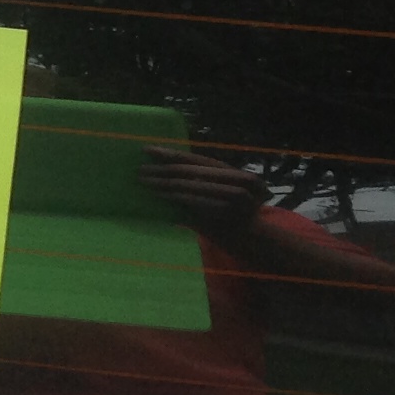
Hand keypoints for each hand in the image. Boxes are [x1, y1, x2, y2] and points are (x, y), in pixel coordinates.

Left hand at [137, 145, 270, 240]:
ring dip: (168, 184)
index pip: (201, 160)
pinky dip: (178, 198)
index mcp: (240, 174)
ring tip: (147, 182)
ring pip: (195, 185)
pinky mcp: (231, 213)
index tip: (148, 150)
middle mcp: (244, 182)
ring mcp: (240, 198)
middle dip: (166, 169)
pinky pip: (198, 203)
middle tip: (142, 170)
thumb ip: (199, 182)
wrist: (253, 244)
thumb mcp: (219, 195)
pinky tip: (162, 196)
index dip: (173, 154)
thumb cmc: (230, 218)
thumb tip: (161, 167)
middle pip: (196, 171)